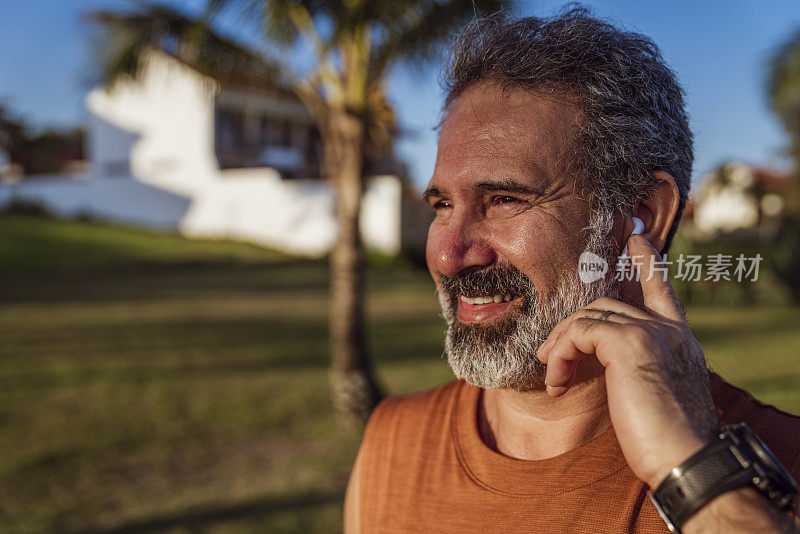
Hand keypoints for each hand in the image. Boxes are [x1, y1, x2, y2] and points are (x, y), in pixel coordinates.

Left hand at [536, 234, 717, 487]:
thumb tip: (617, 371)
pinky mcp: (630, 344)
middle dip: (572, 327)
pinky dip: (561, 355)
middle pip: (609, 305)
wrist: (687, 461)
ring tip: (551, 375)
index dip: (648, 264)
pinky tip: (556, 382)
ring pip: (589, 318)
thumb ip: (642, 372)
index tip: (636, 240)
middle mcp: (669, 330)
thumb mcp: (657, 397)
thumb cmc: (669, 441)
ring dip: (561, 345)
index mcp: (680, 341)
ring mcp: (651, 333)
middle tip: (549, 355)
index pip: (661, 292)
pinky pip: (579, 333)